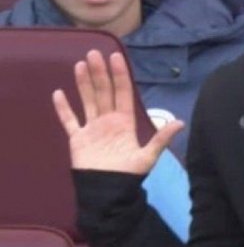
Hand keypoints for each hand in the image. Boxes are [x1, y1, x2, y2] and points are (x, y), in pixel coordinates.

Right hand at [53, 50, 183, 173]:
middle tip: (94, 53)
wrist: (109, 192)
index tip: (116, 57)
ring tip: (80, 64)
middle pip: (104, 92)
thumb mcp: (148, 156)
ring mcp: (92, 128)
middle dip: (100, 73)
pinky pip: (69, 121)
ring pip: (87, 100)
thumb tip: (181, 122)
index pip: (123, 93)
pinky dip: (64, 109)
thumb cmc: (129, 174)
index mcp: (125, 122)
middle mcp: (108, 121)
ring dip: (84, 83)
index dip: (120, 75)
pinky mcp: (78, 139)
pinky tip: (59, 93)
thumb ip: (161, 138)